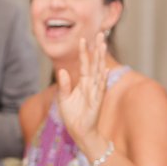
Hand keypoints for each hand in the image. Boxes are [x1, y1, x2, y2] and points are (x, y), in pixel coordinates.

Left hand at [56, 34, 107, 152]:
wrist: (79, 131)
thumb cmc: (72, 116)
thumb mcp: (63, 98)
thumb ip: (63, 85)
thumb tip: (62, 70)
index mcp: (83, 83)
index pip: (84, 64)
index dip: (84, 52)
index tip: (83, 38)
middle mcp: (92, 85)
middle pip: (95, 63)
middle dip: (97, 49)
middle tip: (100, 34)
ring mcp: (96, 92)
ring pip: (99, 71)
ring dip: (101, 59)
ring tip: (102, 45)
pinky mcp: (97, 101)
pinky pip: (100, 88)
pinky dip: (102, 79)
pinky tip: (104, 69)